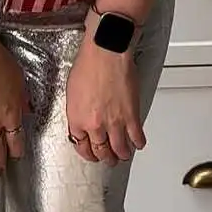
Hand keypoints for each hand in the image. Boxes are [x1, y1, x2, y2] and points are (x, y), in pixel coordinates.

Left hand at [66, 40, 144, 165]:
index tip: (91, 154)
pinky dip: (138, 143)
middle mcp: (95, 125)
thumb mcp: (72, 92)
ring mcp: (114, 123)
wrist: (106, 53)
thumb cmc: (88, 64)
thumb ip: (78, 111)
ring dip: (122, 154)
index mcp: (77, 119)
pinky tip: (138, 143)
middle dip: (106, 158)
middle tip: (109, 159)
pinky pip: (136, 137)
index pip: (81, 146)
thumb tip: (83, 119)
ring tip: (124, 154)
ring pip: (120, 150)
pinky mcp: (131, 116)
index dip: (88, 153)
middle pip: (101, 151)